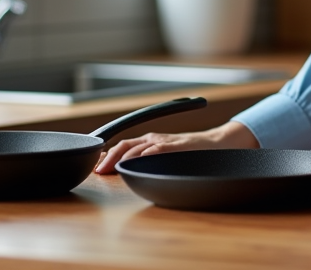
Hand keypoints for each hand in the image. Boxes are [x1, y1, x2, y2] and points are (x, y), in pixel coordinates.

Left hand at [93, 120, 259, 173]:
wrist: (217, 143)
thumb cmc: (192, 153)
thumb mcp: (165, 156)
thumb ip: (148, 161)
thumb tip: (126, 171)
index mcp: (150, 142)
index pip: (121, 145)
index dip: (105, 155)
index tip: (93, 167)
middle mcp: (153, 139)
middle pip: (124, 145)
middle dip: (107, 157)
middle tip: (97, 171)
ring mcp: (164, 142)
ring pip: (136, 147)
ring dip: (120, 158)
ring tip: (108, 169)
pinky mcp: (175, 146)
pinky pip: (156, 149)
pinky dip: (144, 155)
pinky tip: (135, 161)